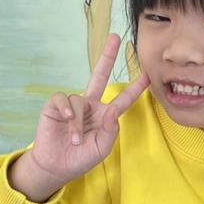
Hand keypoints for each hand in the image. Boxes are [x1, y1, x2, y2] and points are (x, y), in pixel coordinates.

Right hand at [26, 34, 149, 190]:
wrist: (56, 166)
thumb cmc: (81, 158)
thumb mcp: (102, 148)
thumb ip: (111, 131)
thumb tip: (112, 110)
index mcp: (105, 116)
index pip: (123, 100)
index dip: (136, 89)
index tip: (148, 76)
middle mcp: (91, 105)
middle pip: (100, 75)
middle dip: (108, 57)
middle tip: (116, 38)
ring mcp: (74, 104)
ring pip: (80, 100)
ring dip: (78, 124)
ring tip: (76, 140)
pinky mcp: (56, 106)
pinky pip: (64, 99)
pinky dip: (66, 111)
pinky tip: (66, 121)